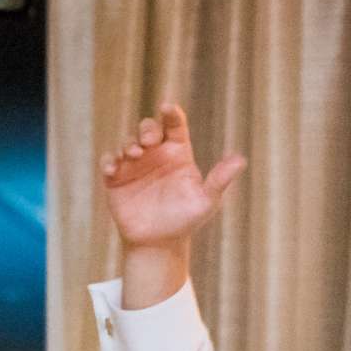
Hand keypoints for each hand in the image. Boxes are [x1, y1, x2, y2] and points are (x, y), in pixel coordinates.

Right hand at [99, 101, 246, 249]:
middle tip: (149, 141)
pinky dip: (108, 161)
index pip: (175, 126)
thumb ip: (219, 179)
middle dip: (147, 129)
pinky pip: (108, 162)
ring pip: (128, 142)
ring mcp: (134, 164)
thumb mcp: (206, 201)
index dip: (171, 113)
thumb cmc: (186, 220)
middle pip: (148, 128)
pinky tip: (112, 169)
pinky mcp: (115, 178)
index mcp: (178, 153)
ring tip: (134, 154)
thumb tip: (241, 160)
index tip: (168, 107)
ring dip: (129, 144)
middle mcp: (155, 154)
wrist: (159, 243)